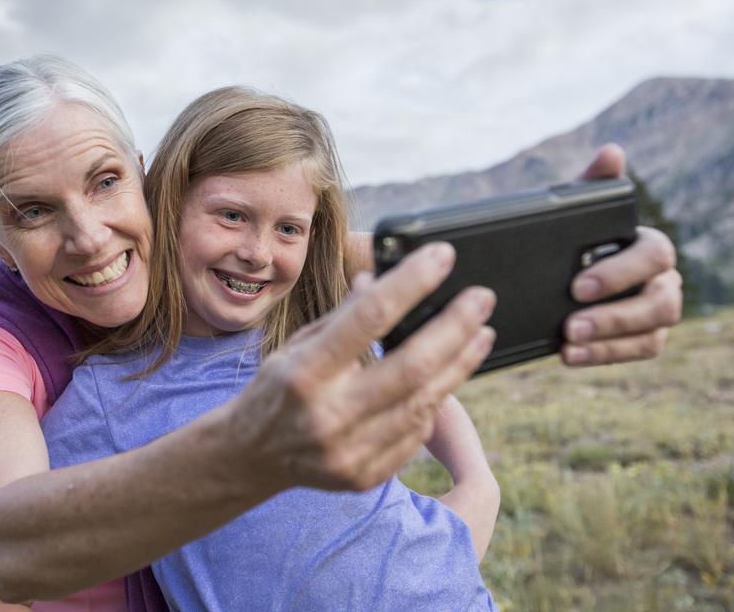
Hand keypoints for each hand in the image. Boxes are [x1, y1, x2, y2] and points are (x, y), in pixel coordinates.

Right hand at [226, 242, 496, 493]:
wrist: (251, 457)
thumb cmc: (276, 389)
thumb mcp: (297, 344)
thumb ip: (343, 317)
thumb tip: (382, 278)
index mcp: (305, 372)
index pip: (369, 318)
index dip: (412, 283)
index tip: (443, 256)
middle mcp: (328, 415)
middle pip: (412, 366)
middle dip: (455, 327)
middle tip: (482, 298)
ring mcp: (349, 452)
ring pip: (425, 402)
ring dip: (460, 364)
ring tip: (481, 333)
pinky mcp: (365, 476)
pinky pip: (416, 433)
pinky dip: (434, 400)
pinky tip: (447, 376)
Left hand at [562, 144, 682, 365]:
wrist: (559, 278)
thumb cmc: (575, 240)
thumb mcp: (576, 213)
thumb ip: (591, 185)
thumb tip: (612, 152)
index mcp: (648, 246)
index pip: (654, 255)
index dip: (619, 271)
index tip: (576, 285)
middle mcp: (662, 280)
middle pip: (660, 301)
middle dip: (615, 314)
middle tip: (570, 322)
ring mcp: (657, 312)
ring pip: (653, 332)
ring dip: (609, 339)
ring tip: (568, 341)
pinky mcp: (646, 338)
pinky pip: (638, 352)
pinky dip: (604, 355)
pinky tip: (568, 356)